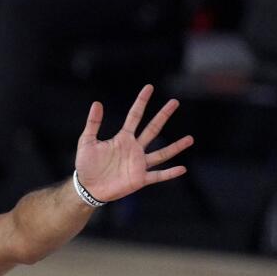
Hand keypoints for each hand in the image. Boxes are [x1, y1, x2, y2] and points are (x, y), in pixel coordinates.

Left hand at [73, 84, 193, 203]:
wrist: (87, 188)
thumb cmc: (86, 165)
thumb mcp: (87, 142)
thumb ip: (93, 124)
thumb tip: (97, 103)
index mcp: (123, 138)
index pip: (135, 116)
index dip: (141, 102)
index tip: (149, 87)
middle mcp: (134, 149)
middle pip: (152, 129)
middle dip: (163, 116)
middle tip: (174, 102)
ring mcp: (139, 164)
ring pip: (161, 153)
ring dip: (176, 146)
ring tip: (190, 139)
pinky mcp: (139, 179)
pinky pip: (158, 175)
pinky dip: (170, 173)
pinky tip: (182, 168)